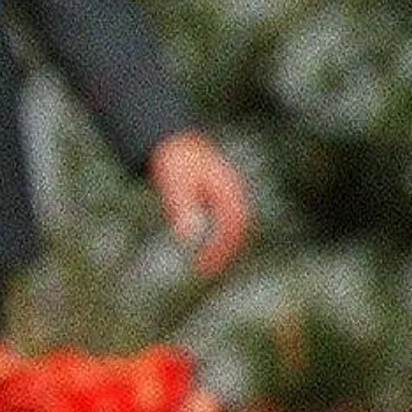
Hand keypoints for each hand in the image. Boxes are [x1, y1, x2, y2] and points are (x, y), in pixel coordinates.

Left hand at [147, 131, 251, 279]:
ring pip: (234, 224)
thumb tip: (188, 238)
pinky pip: (226, 219)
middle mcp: (233, 190)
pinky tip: (203, 247)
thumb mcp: (173, 186)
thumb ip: (181, 209)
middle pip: (238, 227)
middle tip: (204, 271)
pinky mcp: (220, 194)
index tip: (203, 266)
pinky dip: (219, 235)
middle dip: (224, 251)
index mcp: (227, 189)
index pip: (233, 225)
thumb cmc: (172, 162)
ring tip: (205, 265)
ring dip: (223, 245)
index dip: (220, 248)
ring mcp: (229, 191)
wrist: (172, 140)